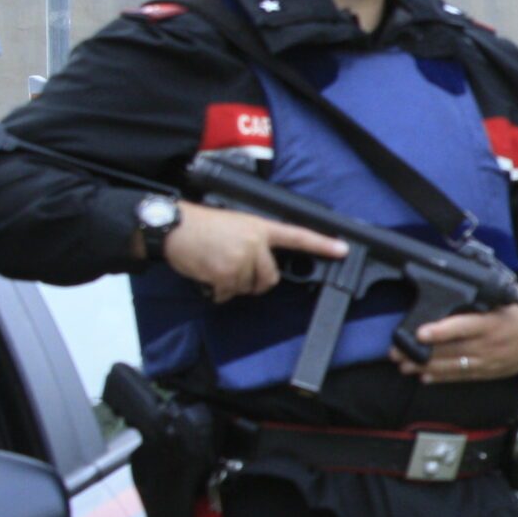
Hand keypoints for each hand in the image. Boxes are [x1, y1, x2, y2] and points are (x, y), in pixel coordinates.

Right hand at [159, 202, 347, 302]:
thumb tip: (266, 263)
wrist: (175, 227)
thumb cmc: (203, 225)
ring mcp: (241, 259)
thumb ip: (257, 240)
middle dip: (255, 281)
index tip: (342, 250)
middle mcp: (255, 243)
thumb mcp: (237, 223)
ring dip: (231, 284)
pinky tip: (207, 273)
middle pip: (271, 278)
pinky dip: (217, 290)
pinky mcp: (225, 274)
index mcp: (260, 227)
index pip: (297, 236)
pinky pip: (227, 293)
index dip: (321, 244)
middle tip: (235, 269)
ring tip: (216, 264)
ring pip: (247, 287)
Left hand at [398, 305, 517, 384]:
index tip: (420, 333)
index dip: (440, 331)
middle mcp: (488, 345)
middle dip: (420, 353)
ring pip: (451, 366)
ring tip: (403, 365)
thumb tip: (455, 284)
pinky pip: (461, 377)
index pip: (463, 327)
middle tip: (396, 352)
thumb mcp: (507, 299)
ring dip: (424, 367)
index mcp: (492, 322)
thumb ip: (482, 295)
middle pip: (450, 351)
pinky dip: (441, 378)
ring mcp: (487, 362)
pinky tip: (424, 377)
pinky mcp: (487, 373)